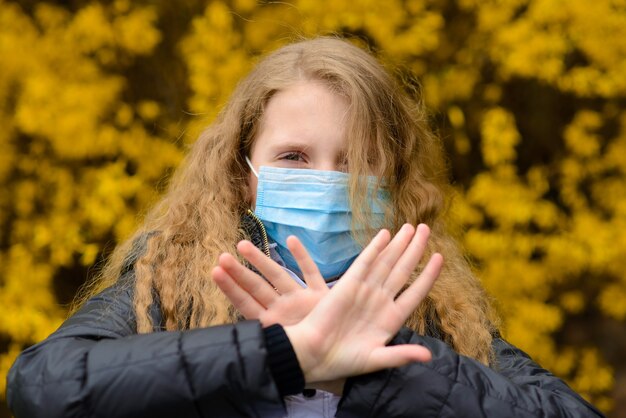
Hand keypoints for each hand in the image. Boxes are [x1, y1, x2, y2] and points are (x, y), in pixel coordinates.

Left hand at [213, 236, 344, 391]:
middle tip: (223, 256)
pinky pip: (310, 272)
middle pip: (257, 287)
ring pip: (279, 276)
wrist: (336, 354)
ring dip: (261, 261)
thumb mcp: (283, 352)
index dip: (231, 288)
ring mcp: (300, 300)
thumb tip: (235, 348)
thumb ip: (266, 344)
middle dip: (240, 272)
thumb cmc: (309, 357)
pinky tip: (290, 240)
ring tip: (243, 245)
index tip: (215, 271)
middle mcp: (282, 308)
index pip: (246, 303)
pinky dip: (302, 256)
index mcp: (271, 323)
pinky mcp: (320, 295)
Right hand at [283, 224, 442, 383]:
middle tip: (425, 228)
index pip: (416, 291)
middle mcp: (380, 300)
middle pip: (403, 269)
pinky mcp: (347, 283)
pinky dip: (375, 248)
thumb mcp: (376, 360)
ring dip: (399, 244)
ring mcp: (365, 290)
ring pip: (386, 262)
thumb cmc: (342, 361)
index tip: (441, 257)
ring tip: (412, 226)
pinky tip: (385, 235)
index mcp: (391, 318)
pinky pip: (364, 262)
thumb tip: (428, 356)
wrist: (313, 355)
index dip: (429, 275)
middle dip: (415, 249)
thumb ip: (401, 356)